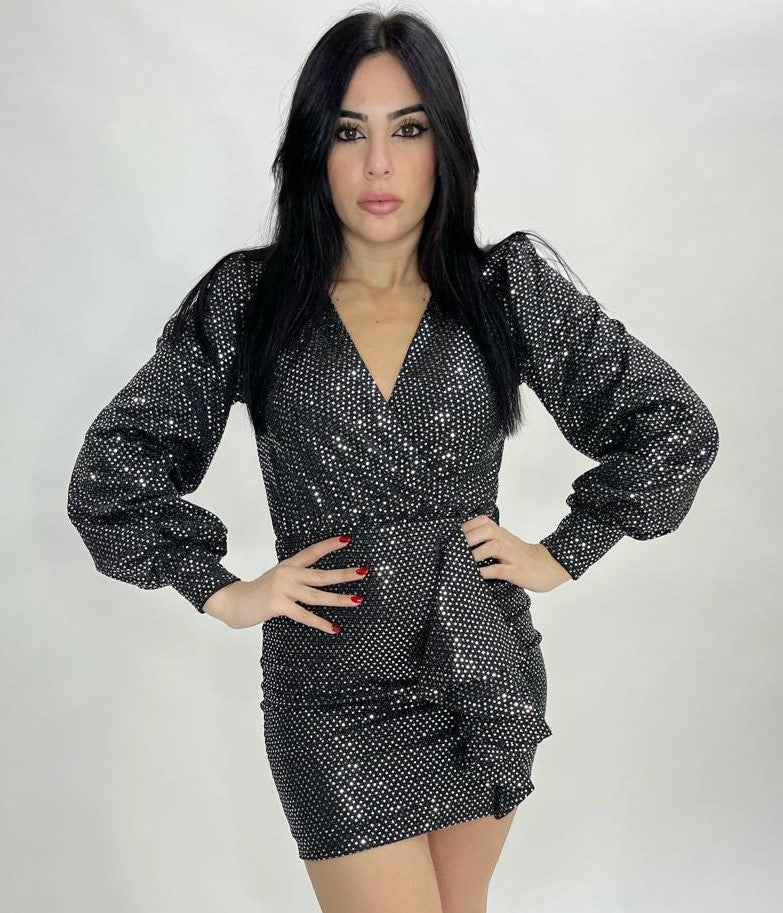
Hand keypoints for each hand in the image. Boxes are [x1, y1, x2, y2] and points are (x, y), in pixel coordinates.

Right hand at [202, 534, 368, 628]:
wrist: (233, 603)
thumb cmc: (258, 593)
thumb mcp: (278, 579)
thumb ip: (296, 578)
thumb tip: (318, 584)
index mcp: (289, 565)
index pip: (312, 552)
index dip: (330, 545)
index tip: (348, 539)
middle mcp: (288, 574)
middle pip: (321, 574)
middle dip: (344, 574)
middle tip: (364, 571)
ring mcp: (283, 588)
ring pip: (317, 595)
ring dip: (339, 599)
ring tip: (357, 600)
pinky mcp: (278, 604)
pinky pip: (304, 615)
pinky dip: (321, 623)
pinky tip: (334, 628)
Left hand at [459, 514, 571, 592]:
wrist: (548, 566)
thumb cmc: (521, 556)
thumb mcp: (505, 543)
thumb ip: (488, 540)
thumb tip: (461, 545)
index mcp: (502, 533)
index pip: (482, 521)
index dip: (466, 527)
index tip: (453, 537)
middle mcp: (507, 541)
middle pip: (486, 530)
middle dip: (468, 538)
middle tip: (456, 550)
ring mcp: (513, 556)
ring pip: (493, 547)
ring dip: (476, 554)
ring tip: (465, 562)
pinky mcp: (517, 571)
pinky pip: (500, 569)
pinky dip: (486, 572)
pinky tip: (478, 575)